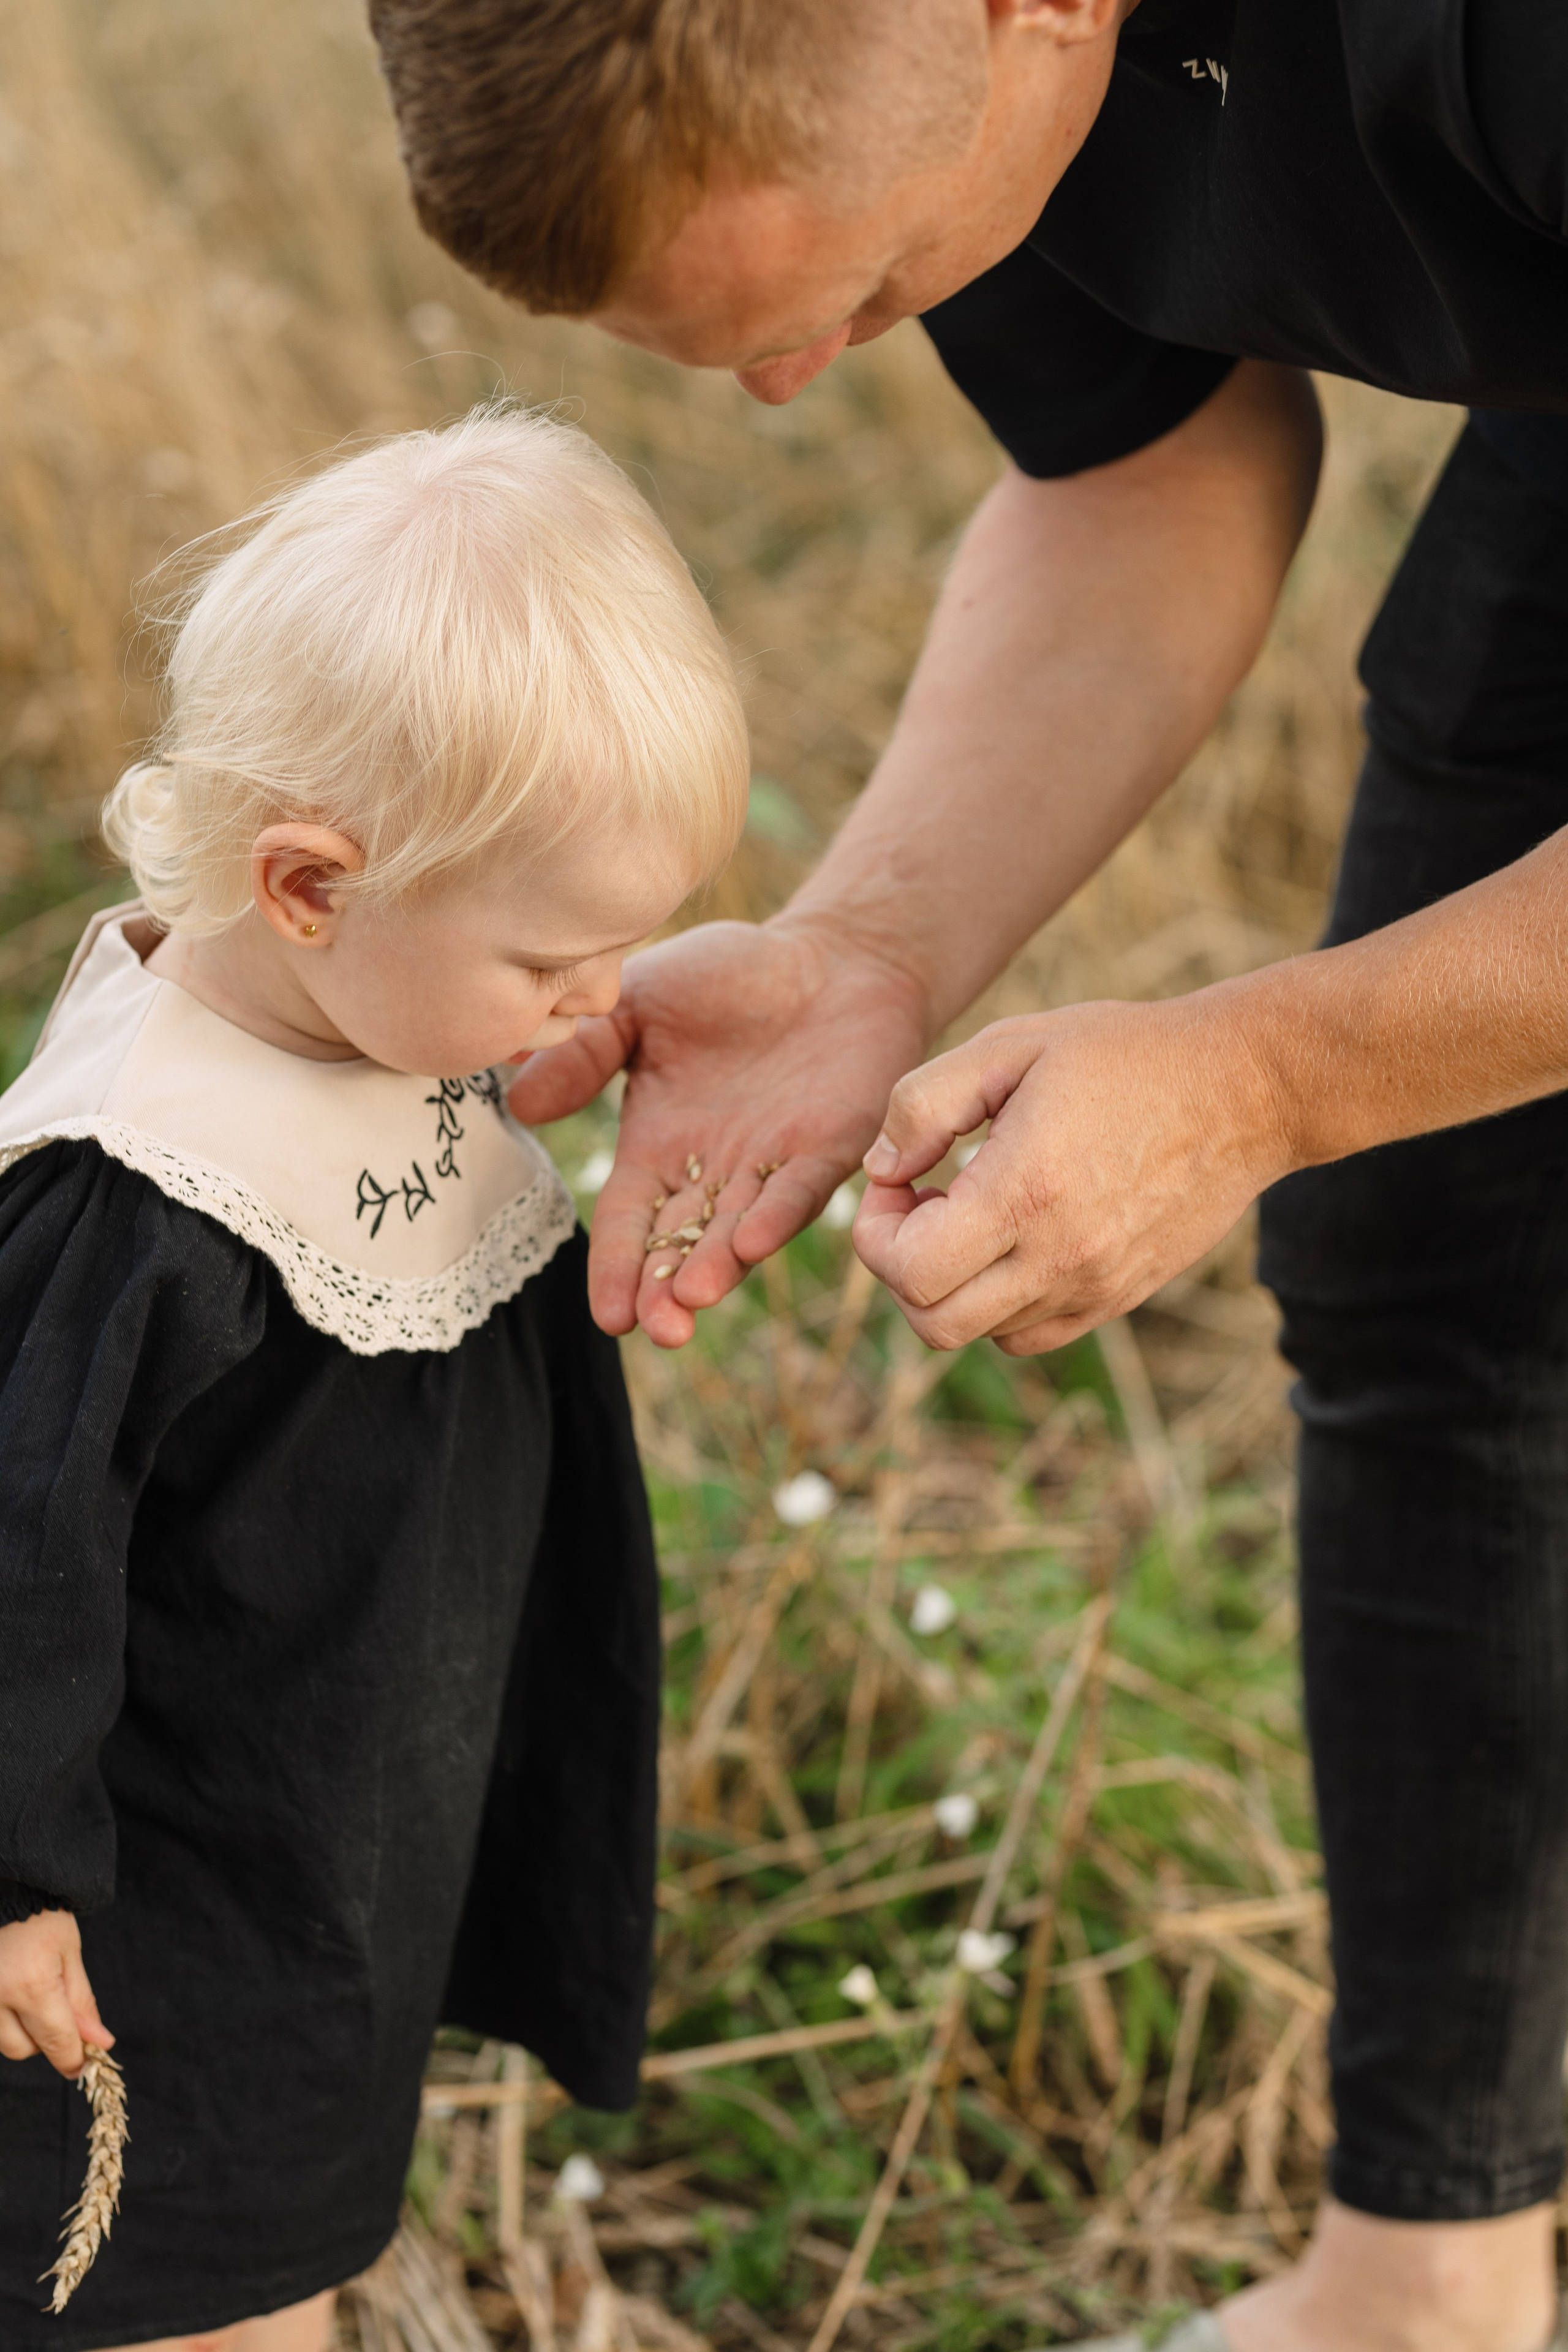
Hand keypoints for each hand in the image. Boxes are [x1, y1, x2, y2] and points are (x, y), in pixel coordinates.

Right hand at [0, 1908, 111, 2076]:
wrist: (6, 1887)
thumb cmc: (40, 1915)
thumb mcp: (69, 1953)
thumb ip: (81, 2002)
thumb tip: (99, 2043)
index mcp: (30, 1985)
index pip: (55, 2041)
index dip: (73, 2059)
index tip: (83, 2064)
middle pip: (22, 2050)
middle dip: (44, 2040)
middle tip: (55, 2010)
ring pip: (0, 2042)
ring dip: (20, 2032)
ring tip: (29, 1994)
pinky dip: (2, 2018)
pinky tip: (12, 1994)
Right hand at [508, 919, 929, 1345]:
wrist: (831, 954)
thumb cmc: (730, 975)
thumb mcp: (639, 1004)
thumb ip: (584, 1053)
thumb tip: (518, 1102)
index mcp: (659, 1146)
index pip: (630, 1221)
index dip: (617, 1268)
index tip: (608, 1316)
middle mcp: (713, 1171)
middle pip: (682, 1244)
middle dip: (667, 1291)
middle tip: (656, 1330)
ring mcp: (772, 1165)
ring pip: (738, 1232)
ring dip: (717, 1269)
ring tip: (692, 1300)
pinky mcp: (830, 1147)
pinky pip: (799, 1190)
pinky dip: (777, 1216)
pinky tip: (751, 1242)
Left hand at [851, 991, 1290, 1354]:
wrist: (1244, 1088)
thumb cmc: (1123, 1053)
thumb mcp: (1011, 1045)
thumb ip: (923, 1103)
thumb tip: (878, 1170)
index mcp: (1026, 1193)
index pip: (911, 1272)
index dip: (876, 1232)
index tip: (899, 1181)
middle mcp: (1062, 1256)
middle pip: (934, 1323)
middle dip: (902, 1267)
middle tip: (924, 1203)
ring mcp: (1096, 1287)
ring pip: (980, 1332)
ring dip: (951, 1282)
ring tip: (972, 1212)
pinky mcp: (1121, 1297)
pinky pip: (1031, 1334)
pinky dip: (999, 1301)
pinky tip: (1011, 1236)